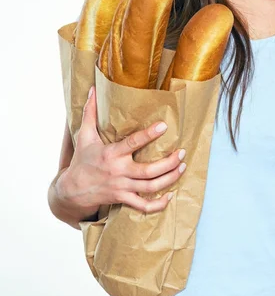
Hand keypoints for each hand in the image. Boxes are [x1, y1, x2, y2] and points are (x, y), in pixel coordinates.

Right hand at [58, 86, 186, 213]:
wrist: (71, 191)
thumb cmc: (82, 160)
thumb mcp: (84, 136)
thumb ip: (89, 112)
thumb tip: (92, 89)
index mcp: (111, 154)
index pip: (133, 143)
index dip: (149, 135)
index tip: (164, 126)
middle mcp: (118, 172)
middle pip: (148, 171)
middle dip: (168, 163)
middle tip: (181, 152)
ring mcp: (122, 187)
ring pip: (150, 187)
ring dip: (169, 179)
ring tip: (182, 167)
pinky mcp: (123, 199)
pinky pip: (143, 206)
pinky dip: (158, 204)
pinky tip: (170, 195)